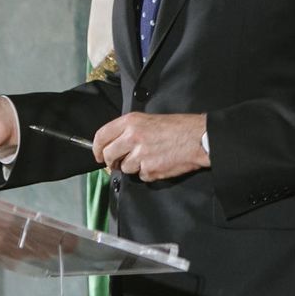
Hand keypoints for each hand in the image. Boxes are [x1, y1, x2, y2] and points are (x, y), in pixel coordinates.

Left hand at [94, 113, 208, 181]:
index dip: (96, 148)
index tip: (98, 155)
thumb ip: (129, 130)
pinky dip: (148, 173)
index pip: (101, 136)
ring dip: (134, 167)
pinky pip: (141, 176)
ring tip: (150, 157)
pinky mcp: (150, 169)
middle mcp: (132, 137)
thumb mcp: (150, 120)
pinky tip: (159, 163)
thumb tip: (114, 145)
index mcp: (131, 122)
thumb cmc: (178, 127)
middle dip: (112, 162)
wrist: (198, 138)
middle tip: (120, 162)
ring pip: (124, 168)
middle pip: (108, 156)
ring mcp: (140, 154)